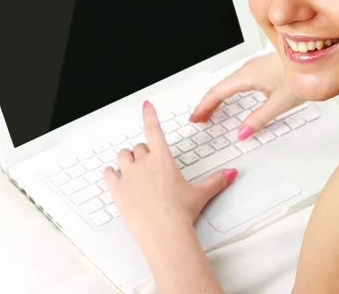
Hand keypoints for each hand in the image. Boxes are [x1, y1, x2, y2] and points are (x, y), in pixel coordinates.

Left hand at [103, 101, 237, 248]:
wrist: (163, 232)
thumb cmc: (180, 213)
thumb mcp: (201, 194)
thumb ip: (216, 181)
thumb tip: (230, 174)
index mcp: (163, 159)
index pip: (154, 129)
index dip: (150, 115)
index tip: (146, 106)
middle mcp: (144, 164)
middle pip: (139, 147)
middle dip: (144, 152)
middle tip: (150, 162)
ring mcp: (128, 176)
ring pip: (122, 156)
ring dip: (127, 159)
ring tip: (132, 166)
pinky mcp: (117, 191)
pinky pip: (108, 174)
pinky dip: (109, 173)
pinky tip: (112, 175)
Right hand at [189, 52, 302, 139]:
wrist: (317, 54)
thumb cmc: (301, 73)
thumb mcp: (280, 103)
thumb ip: (259, 120)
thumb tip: (243, 132)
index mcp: (248, 76)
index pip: (217, 93)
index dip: (204, 107)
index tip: (196, 118)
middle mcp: (248, 69)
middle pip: (220, 87)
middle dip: (207, 103)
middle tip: (199, 118)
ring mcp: (254, 66)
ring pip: (228, 83)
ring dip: (218, 97)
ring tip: (211, 110)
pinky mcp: (261, 67)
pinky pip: (237, 80)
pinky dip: (228, 91)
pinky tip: (232, 97)